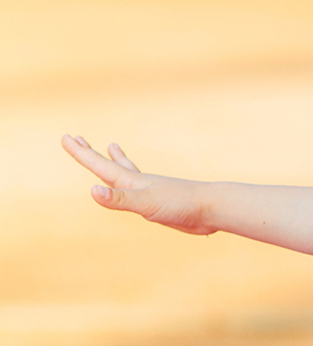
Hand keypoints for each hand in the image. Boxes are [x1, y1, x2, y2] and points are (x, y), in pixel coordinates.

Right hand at [61, 135, 216, 235]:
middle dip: (91, 153)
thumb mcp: (145, 204)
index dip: (81, 153)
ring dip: (116, 161)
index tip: (66, 137)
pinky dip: (134, 185)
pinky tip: (139, 186)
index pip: (100, 164)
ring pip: (128, 173)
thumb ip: (119, 200)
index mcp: (132, 182)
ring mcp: (152, 192)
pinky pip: (141, 191)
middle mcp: (140, 183)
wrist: (213, 209)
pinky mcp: (163, 203)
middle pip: (110, 164)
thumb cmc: (181, 204)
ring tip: (112, 147)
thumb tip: (92, 191)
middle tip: (77, 138)